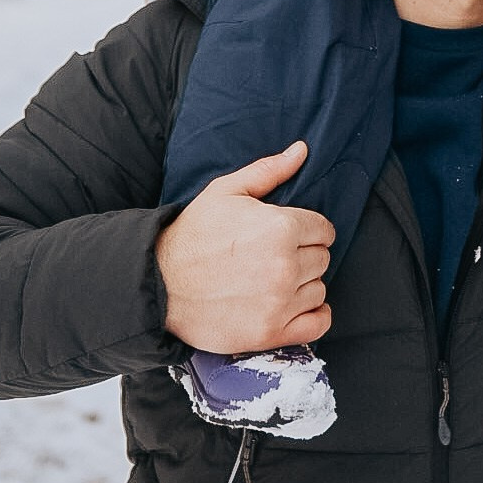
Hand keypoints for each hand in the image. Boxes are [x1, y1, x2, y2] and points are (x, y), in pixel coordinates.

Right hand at [155, 142, 334, 353]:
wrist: (159, 283)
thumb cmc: (193, 234)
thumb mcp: (226, 191)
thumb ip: (269, 171)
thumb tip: (301, 150)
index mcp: (280, 228)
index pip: (324, 230)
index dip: (308, 230)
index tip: (291, 235)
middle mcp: (285, 266)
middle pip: (322, 259)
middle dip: (303, 255)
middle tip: (275, 256)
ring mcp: (279, 302)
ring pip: (319, 289)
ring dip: (304, 284)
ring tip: (275, 279)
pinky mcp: (270, 332)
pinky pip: (318, 324)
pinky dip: (315, 316)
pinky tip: (297, 305)